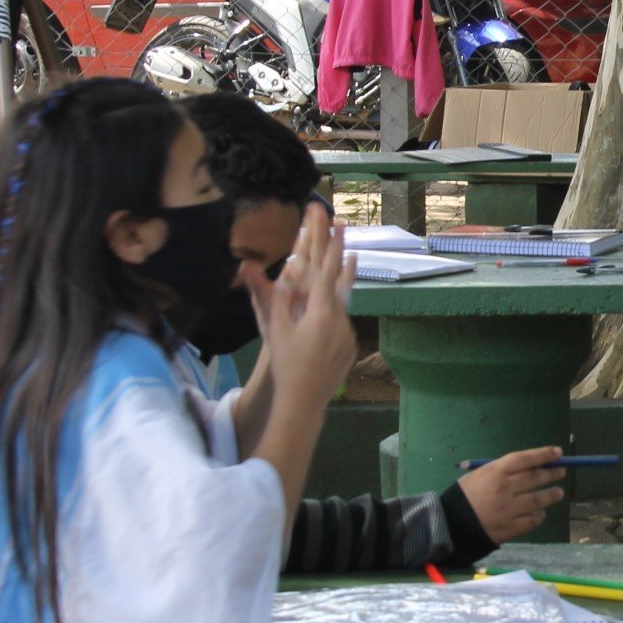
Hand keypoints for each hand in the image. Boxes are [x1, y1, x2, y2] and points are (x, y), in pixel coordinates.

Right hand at [252, 205, 354, 410]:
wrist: (303, 399)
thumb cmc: (284, 362)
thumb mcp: (275, 327)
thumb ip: (276, 294)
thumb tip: (272, 265)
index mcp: (321, 311)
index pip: (328, 270)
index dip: (332, 244)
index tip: (337, 223)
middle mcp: (339, 318)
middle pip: (340, 279)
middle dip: (339, 251)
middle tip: (343, 226)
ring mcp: (347, 333)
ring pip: (343, 301)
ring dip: (343, 279)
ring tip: (349, 256)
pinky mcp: (349, 346)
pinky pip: (342, 322)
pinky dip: (337, 310)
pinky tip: (333, 307)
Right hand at [459, 445, 567, 542]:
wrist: (450, 525)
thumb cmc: (464, 496)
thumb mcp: (479, 474)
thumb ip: (502, 470)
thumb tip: (531, 466)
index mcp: (495, 472)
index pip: (526, 459)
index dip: (544, 455)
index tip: (558, 453)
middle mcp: (505, 489)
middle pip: (535, 478)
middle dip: (551, 474)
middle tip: (560, 472)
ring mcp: (509, 509)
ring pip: (538, 500)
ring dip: (551, 495)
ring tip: (558, 493)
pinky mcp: (510, 528)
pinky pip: (532, 520)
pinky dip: (539, 516)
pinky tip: (540, 513)